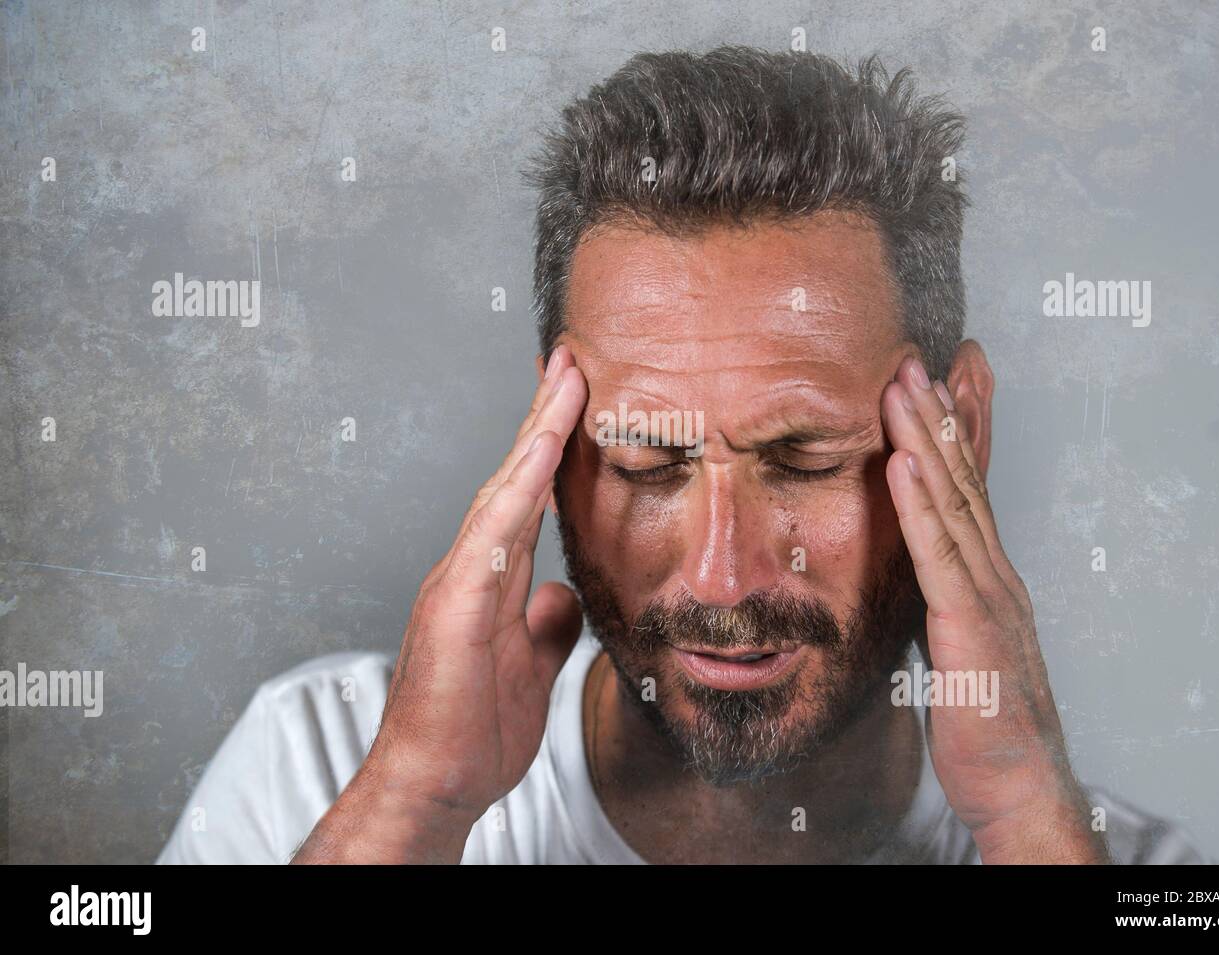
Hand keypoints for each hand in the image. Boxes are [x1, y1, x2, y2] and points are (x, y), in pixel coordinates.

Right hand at [294, 346, 587, 862]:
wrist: (434, 782)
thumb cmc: (471, 731)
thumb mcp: (531, 668)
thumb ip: (545, 625)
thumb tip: (561, 592)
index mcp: (488, 582)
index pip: (526, 499)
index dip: (551, 449)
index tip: (578, 401)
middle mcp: (470, 570)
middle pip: (513, 478)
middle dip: (544, 418)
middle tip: (570, 362)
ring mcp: (458, 583)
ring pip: (501, 491)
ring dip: (535, 434)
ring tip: (564, 381)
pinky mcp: (454, 607)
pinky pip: (492, 536)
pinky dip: (517, 490)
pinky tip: (541, 453)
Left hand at [881, 355, 1108, 863]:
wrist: (1017, 784)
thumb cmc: (985, 722)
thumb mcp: (955, 647)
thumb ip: (939, 604)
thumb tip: (913, 578)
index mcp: (987, 577)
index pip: (968, 491)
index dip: (953, 434)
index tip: (935, 382)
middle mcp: (993, 573)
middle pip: (964, 480)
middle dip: (941, 415)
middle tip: (918, 356)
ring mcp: (987, 594)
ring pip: (952, 502)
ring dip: (925, 438)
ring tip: (905, 384)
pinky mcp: (970, 624)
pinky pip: (939, 553)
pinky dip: (919, 504)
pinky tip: (902, 461)